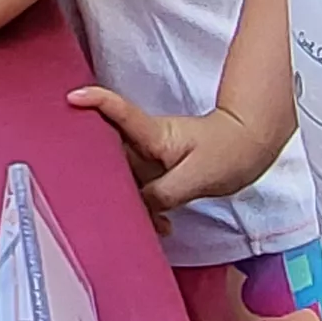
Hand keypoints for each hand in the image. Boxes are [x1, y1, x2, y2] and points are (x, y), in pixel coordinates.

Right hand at [67, 86, 287, 212]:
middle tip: (96, 193)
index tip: (73, 98)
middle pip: (111, 151)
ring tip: (146, 221)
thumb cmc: (229, 151)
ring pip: (124, 175)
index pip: (121, 114)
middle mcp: (147, 143)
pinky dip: (146, 207)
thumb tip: (140, 205)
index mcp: (154, 134)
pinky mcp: (157, 172)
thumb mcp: (197, 177)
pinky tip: (158, 222)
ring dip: (128, 199)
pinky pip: (140, 189)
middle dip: (99, 171)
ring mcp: (151, 158)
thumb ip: (163, 194)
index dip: (96, 103)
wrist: (248, 147)